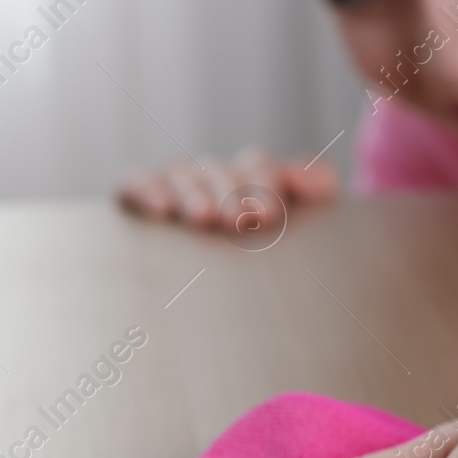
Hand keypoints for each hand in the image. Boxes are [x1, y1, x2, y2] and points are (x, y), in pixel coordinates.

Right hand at [116, 148, 337, 232]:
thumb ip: (314, 193)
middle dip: (228, 191)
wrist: (214, 293)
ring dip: (192, 191)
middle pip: (217, 168)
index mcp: (249, 178)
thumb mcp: (298, 224)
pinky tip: (160, 209)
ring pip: (179, 171)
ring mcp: (173, 184)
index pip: (256, 164)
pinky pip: (134, 180)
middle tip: (238, 220)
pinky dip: (145, 187)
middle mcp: (210, 177)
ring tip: (202, 218)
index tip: (268, 216)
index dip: (263, 183)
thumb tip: (322, 183)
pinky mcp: (136, 193)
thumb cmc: (264, 253)